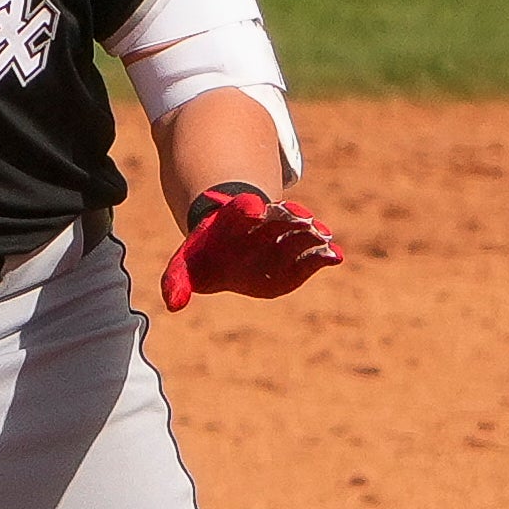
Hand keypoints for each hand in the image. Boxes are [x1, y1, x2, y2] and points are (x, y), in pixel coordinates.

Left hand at [161, 182, 341, 310]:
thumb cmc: (203, 259)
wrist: (225, 248)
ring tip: (323, 235)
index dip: (245, 206)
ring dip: (309, 231)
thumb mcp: (184, 269)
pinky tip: (335, 257)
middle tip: (300, 217)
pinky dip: (322, 254)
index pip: (238, 209)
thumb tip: (172, 304)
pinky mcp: (295, 253)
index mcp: (229, 221)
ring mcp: (280, 235)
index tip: (252, 204)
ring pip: (297, 229)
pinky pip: (310, 251)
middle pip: (275, 217)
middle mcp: (259, 224)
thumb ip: (176, 283)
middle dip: (287, 217)